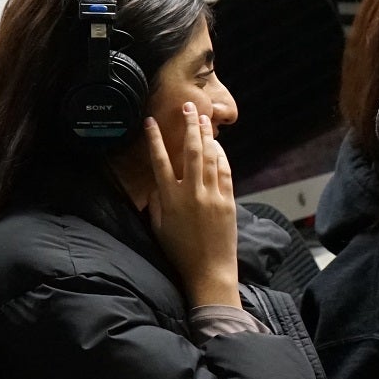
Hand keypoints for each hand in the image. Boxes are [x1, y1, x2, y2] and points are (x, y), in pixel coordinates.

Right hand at [144, 103, 239, 309]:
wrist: (209, 270)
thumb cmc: (180, 252)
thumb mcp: (159, 228)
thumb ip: (157, 203)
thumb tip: (156, 185)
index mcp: (169, 198)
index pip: (160, 161)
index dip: (154, 140)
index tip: (151, 123)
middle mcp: (191, 192)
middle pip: (191, 150)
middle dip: (189, 126)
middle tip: (188, 107)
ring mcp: (212, 195)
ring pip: (210, 157)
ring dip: (207, 135)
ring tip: (204, 118)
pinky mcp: (228, 200)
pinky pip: (225, 171)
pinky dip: (222, 156)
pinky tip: (218, 145)